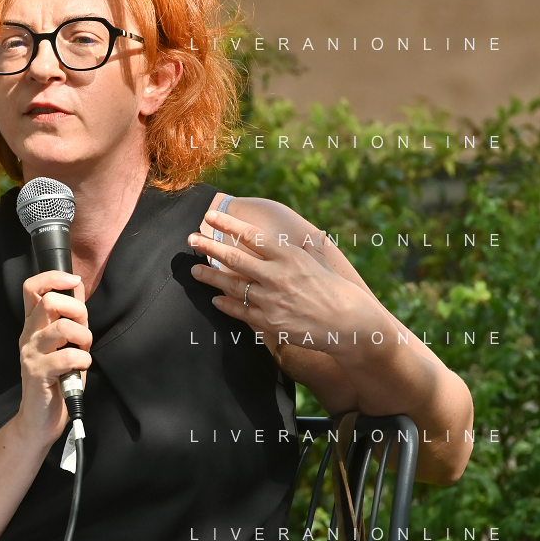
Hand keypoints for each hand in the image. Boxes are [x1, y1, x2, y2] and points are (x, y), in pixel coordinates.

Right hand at [14, 270, 91, 447]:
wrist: (40, 419)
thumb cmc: (57, 380)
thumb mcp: (66, 343)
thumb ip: (69, 316)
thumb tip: (77, 286)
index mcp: (33, 325)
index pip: (32, 287)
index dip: (53, 277)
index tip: (73, 282)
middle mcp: (28, 335)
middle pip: (50, 301)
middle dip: (78, 311)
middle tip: (83, 332)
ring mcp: (30, 353)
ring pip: (63, 327)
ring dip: (84, 338)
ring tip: (83, 352)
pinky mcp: (37, 372)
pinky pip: (69, 356)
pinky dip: (83, 360)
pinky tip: (80, 368)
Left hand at [188, 209, 383, 363]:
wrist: (348, 324)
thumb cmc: (336, 290)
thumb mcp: (322, 263)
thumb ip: (308, 249)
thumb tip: (309, 236)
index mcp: (289, 256)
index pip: (251, 236)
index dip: (228, 225)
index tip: (210, 216)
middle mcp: (277, 275)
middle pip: (234, 258)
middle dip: (209, 247)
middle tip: (192, 239)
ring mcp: (271, 300)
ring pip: (232, 285)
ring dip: (210, 277)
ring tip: (194, 271)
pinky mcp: (270, 322)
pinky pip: (241, 311)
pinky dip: (226, 304)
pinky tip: (215, 299)